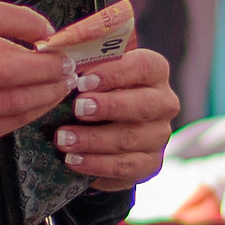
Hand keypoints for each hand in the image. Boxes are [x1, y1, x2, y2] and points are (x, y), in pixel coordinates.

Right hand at [0, 0, 69, 176]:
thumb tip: (42, 45)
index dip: (26, 20)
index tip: (46, 30)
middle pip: (8, 68)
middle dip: (48, 66)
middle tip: (68, 63)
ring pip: (13, 102)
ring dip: (48, 92)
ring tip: (63, 83)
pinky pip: (7, 125)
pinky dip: (33, 112)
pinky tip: (43, 102)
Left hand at [52, 46, 178, 190]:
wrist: (104, 131)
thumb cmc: (97, 91)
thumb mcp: (93, 73)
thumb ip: (85, 64)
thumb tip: (60, 58)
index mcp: (154, 72)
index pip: (144, 66)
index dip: (115, 73)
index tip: (83, 81)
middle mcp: (163, 103)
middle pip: (143, 105)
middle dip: (108, 107)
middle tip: (77, 109)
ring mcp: (159, 135)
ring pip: (130, 139)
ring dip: (93, 139)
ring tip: (63, 139)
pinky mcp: (150, 163)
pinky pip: (125, 166)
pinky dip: (97, 164)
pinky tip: (73, 160)